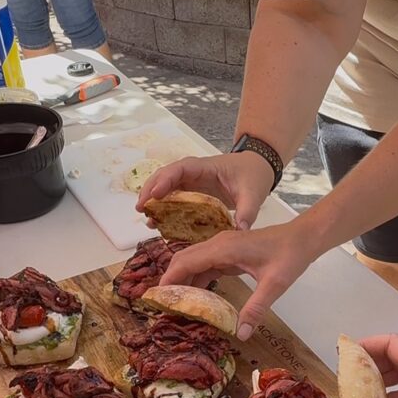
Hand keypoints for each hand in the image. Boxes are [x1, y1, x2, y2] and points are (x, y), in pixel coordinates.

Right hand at [136, 151, 273, 229]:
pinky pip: (173, 199)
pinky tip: (159, 224)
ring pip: (165, 188)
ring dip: (154, 202)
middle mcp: (193, 173)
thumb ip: (247, 211)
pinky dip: (164, 210)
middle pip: (164, 176)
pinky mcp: (192, 193)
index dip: (165, 180)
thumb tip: (239, 231)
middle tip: (140, 209)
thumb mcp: (253, 193)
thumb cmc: (253, 175)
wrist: (257, 169)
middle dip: (150, 191)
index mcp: (205, 167)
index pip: (180, 169)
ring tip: (147, 221)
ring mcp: (191, 182)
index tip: (155, 195)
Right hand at [160, 221, 313, 340]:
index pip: (186, 261)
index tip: (156, 298)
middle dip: (170, 281)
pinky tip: (196, 298)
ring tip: (174, 305)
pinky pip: (206, 266)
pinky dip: (198, 280)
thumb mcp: (274, 285)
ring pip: (194, 262)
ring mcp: (223, 247)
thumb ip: (256, 309)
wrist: (303, 238)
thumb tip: (242, 335)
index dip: (169, 279)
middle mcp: (218, 244)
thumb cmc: (290, 256)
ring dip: (183, 281)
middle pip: (183, 259)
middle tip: (161, 305)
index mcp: (223, 247)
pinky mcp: (229, 253)